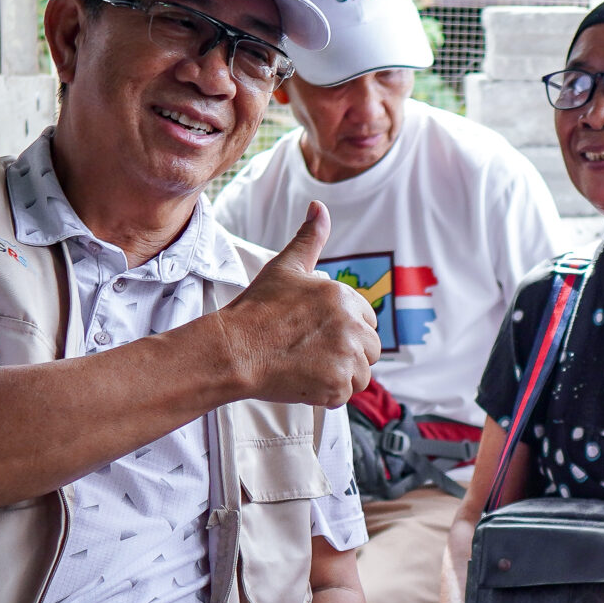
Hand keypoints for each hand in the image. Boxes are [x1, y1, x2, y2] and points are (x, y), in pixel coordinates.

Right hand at [216, 202, 380, 406]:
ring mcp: (345, 356)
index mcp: (343, 296)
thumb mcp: (285, 267)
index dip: (344, 330)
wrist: (233, 349)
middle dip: (347, 354)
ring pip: (361, 374)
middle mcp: (351, 325)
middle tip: (312, 353)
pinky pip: (345, 395)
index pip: (368, 321)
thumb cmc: (256, 309)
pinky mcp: (336, 385)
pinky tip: (303, 380)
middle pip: (370, 350)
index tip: (317, 333)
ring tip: (307, 366)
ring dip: (339, 376)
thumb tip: (319, 207)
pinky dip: (328, 394)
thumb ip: (309, 238)